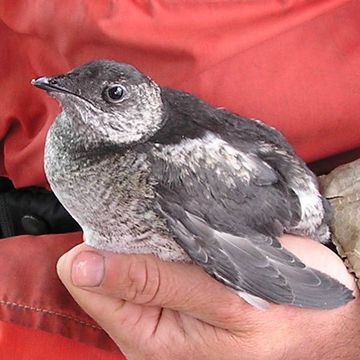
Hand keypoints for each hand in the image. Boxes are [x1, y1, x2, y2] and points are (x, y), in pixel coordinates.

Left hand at [57, 235, 359, 359]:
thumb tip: (78, 266)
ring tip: (181, 224)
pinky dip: (166, 238)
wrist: (330, 314)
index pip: (89, 284)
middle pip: (105, 270)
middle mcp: (151, 329)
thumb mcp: (226, 300)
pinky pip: (154, 257)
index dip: (104, 249)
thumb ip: (154, 283)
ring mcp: (166, 309)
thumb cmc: (290, 314)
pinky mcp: (181, 291)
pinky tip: (187, 231)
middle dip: (128, 241)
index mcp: (152, 340)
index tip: (130, 220)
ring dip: (150, 237)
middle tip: (164, 220)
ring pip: (130, 259)